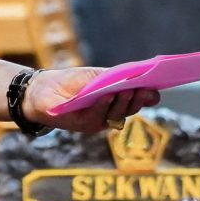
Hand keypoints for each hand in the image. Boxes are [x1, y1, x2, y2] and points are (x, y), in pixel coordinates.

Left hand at [24, 66, 160, 133]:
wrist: (41, 91)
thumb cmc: (70, 81)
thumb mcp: (95, 76)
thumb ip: (115, 78)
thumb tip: (138, 74)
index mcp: (115, 100)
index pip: (136, 100)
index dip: (148, 95)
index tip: (158, 86)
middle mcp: (108, 113)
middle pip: (129, 109)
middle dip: (139, 99)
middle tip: (146, 88)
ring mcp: (96, 121)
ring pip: (115, 114)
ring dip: (122, 102)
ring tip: (129, 89)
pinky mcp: (82, 126)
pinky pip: (96, 117)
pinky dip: (102, 105)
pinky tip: (106, 95)